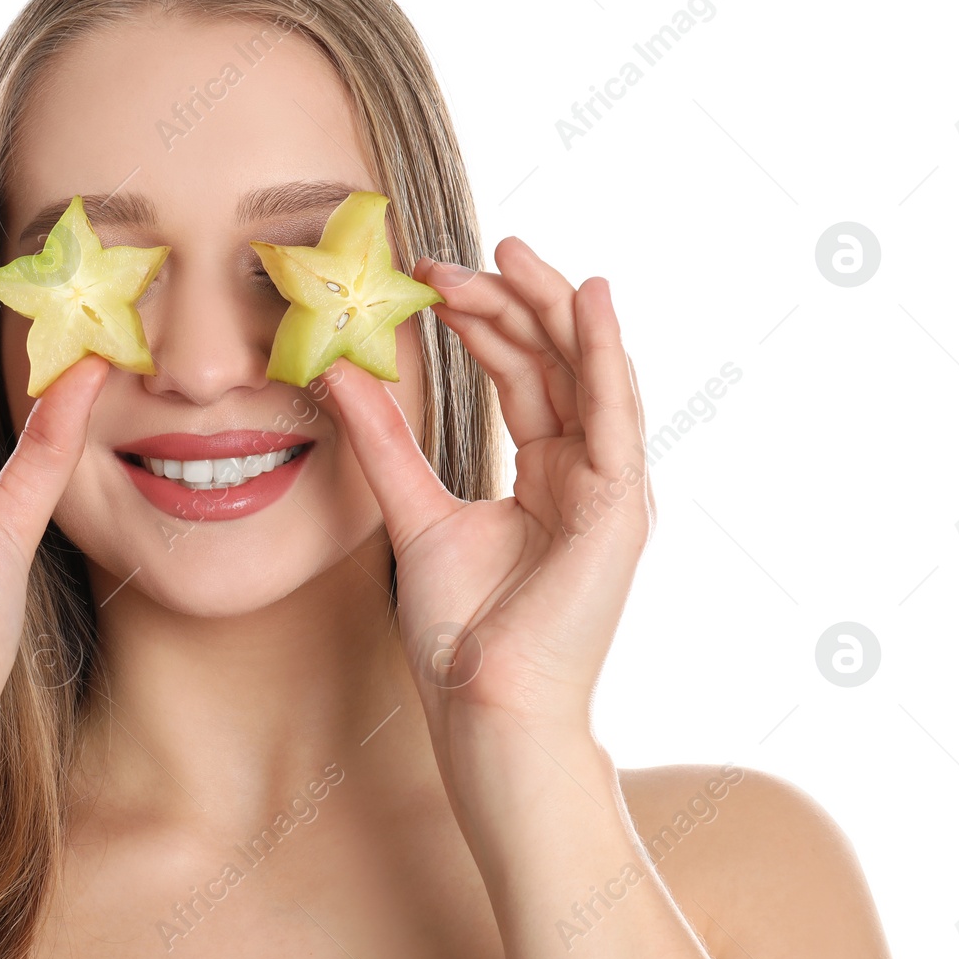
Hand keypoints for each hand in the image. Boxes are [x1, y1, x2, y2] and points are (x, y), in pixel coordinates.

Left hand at [319, 236, 651, 744]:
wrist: (485, 706)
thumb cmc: (461, 632)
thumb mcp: (413, 513)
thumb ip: (383, 441)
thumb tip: (338, 373)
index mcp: (546, 474)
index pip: (520, 374)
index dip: (479, 321)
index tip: (426, 279)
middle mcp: (585, 471)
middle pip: (554, 361)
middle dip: (509, 300)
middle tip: (452, 256)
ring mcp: (611, 486)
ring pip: (587, 372)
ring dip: (551, 307)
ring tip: (512, 252)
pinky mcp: (620, 505)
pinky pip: (614, 412)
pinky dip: (604, 352)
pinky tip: (589, 297)